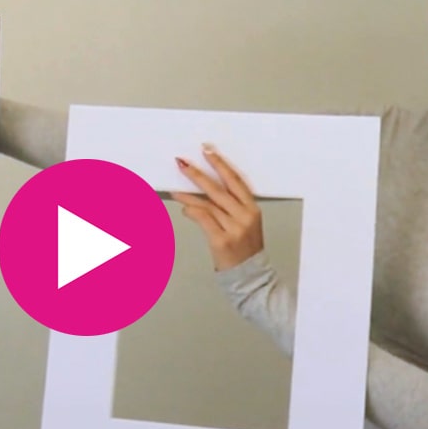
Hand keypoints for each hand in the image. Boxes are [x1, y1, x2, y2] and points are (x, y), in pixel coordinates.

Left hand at [170, 144, 263, 271]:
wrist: (251, 277)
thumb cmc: (245, 249)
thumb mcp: (245, 224)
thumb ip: (229, 207)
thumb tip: (201, 192)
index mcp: (253, 209)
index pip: (235, 181)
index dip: (220, 165)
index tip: (207, 151)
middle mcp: (245, 216)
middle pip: (219, 189)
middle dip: (198, 174)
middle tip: (182, 163)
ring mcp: (234, 228)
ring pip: (207, 204)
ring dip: (188, 194)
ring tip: (175, 189)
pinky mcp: (221, 240)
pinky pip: (203, 218)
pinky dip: (192, 210)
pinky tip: (184, 207)